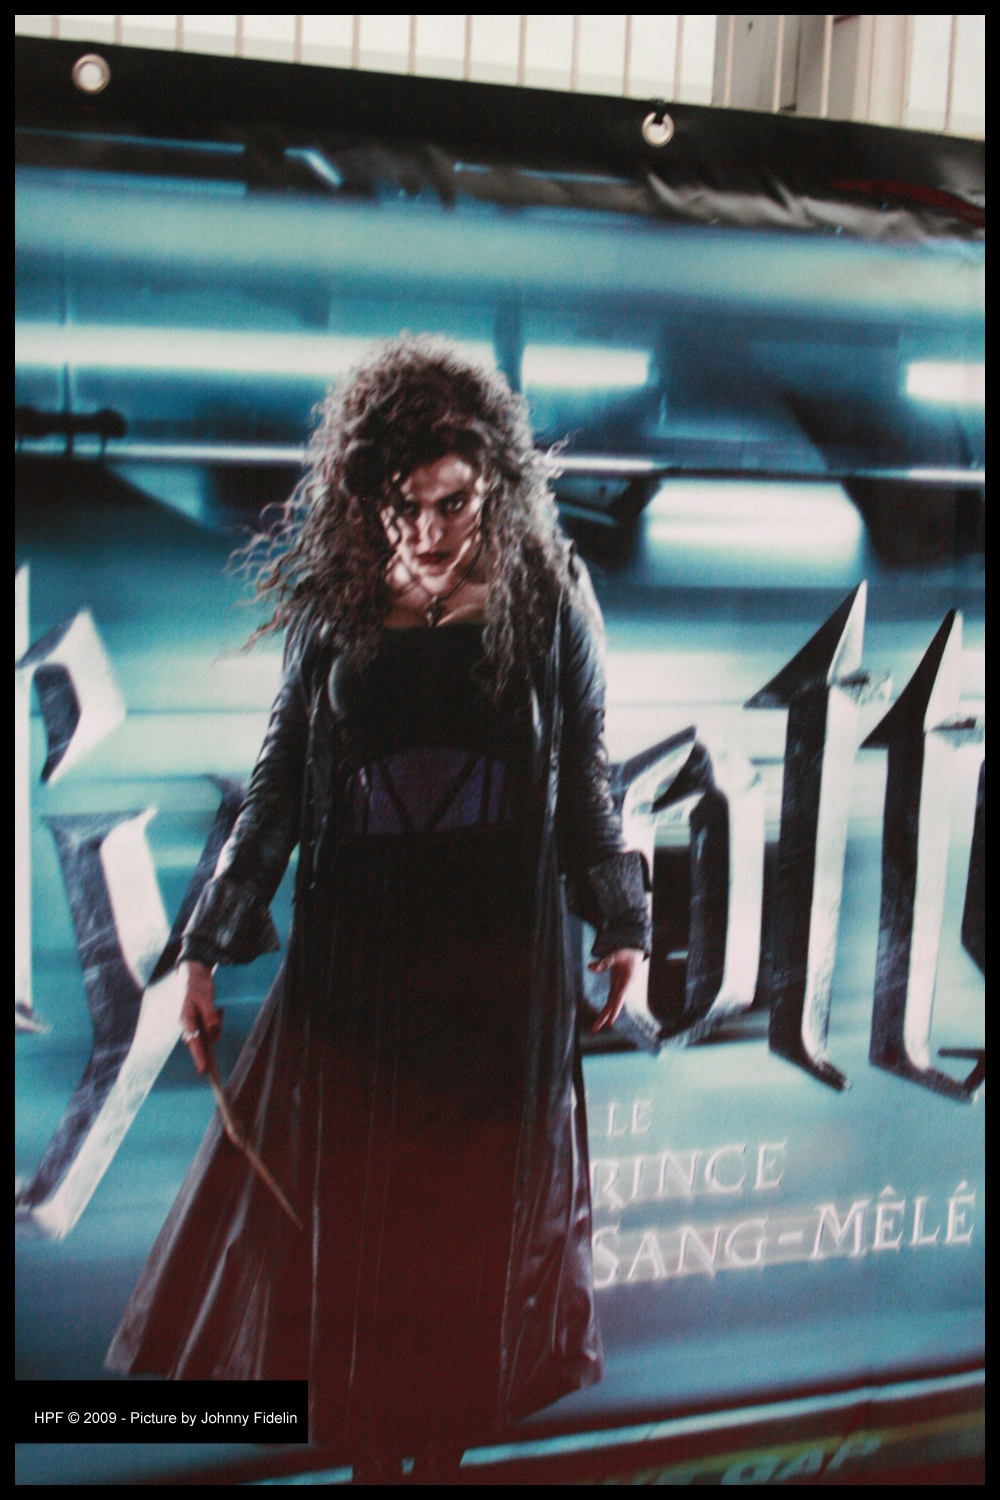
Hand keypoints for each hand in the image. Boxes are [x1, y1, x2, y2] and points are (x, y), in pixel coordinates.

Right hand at [179, 960, 221, 1074]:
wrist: (193, 972)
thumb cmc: (197, 985)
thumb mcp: (206, 999)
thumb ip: (210, 1016)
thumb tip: (214, 1034)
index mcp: (185, 1018)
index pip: (193, 1041)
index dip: (199, 1056)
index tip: (204, 1069)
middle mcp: (187, 1023)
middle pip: (199, 1042)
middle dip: (208, 1049)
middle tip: (213, 1063)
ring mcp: (192, 1022)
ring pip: (206, 1034)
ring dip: (214, 1027)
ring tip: (217, 1009)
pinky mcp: (198, 1019)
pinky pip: (209, 1026)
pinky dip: (215, 1021)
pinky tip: (218, 1009)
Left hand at [588, 948, 645, 1033]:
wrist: (635, 952)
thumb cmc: (627, 952)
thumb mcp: (616, 954)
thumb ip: (604, 962)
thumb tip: (590, 967)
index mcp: (626, 981)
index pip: (619, 997)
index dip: (615, 1009)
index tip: (610, 1022)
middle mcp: (623, 988)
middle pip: (613, 1005)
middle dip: (604, 1018)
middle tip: (594, 1030)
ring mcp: (619, 989)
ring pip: (611, 1005)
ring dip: (603, 1017)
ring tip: (595, 1029)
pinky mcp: (615, 988)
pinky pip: (610, 1001)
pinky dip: (606, 1010)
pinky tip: (602, 1019)